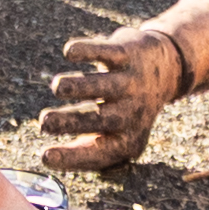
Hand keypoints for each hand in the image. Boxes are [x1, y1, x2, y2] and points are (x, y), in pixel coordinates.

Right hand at [37, 26, 189, 174]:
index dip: (72, 157)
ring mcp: (131, 81)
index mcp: (128, 139)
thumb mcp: (116, 134)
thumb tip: (49, 160)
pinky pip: (107, 52)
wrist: (165, 69)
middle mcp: (132, 112)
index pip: (99, 154)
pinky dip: (88, 50)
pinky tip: (70, 52)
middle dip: (70, 122)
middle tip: (43, 122)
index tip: (44, 156)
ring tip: (57, 87)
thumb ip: (88, 149)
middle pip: (101, 120)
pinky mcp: (127, 53)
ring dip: (78, 86)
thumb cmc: (126, 108)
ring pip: (104, 85)